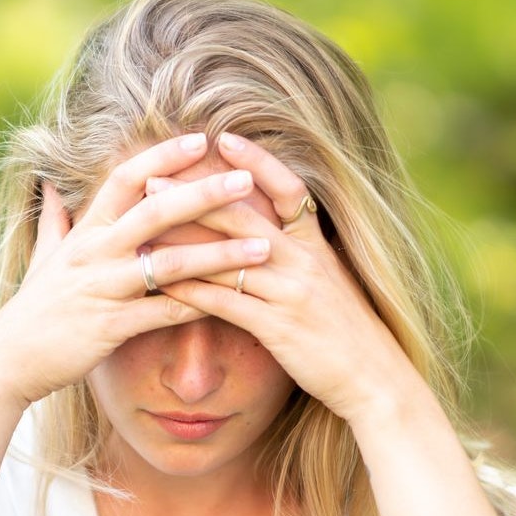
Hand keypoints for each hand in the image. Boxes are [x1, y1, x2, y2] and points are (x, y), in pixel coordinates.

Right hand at [0, 134, 274, 406]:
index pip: (124, 179)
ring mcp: (102, 289)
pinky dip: (200, 305)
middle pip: (154, 211)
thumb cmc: (31, 309)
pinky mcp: (110, 327)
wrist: (8, 361)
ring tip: (262, 245)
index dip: (162, 156)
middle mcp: (94, 253)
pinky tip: (235, 302)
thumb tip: (51, 184)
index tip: (201, 140)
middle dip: (203, 193)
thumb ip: (55, 220)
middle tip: (246, 179)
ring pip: (168, 262)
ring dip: (218, 253)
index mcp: (83, 232)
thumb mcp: (42, 257)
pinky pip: (164, 312)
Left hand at [152, 133, 423, 423]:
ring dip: (180, 244)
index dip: (258, 162)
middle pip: (244, 218)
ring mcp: (291, 294)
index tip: (224, 138)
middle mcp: (305, 262)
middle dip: (194, 197)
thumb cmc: (347, 330)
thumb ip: (299, 254)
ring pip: (227, 260)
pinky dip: (191, 292)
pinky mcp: (278, 328)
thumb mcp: (329, 280)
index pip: (289, 189)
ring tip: (141, 231)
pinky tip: (162, 284)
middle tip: (153, 179)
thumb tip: (266, 234)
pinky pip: (226, 303)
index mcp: (318, 245)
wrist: (375, 378)